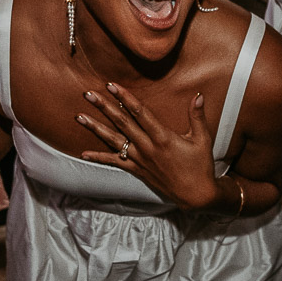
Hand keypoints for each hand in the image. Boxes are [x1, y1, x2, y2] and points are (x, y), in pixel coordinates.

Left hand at [76, 83, 220, 210]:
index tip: (112, 85)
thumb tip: (198, 94)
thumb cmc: (200, 166)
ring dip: (95, 128)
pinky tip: (83, 153)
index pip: (140, 113)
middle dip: (104, 107)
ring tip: (79, 117)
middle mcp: (147, 147)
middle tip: (88, 94)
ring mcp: (140, 160)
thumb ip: (197, 116)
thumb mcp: (202, 139)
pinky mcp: (137, 170)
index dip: (125, 98)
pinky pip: (115, 162)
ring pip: (114, 140)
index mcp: (162, 137)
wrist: (195, 195)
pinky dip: (99, 158)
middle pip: (121, 123)